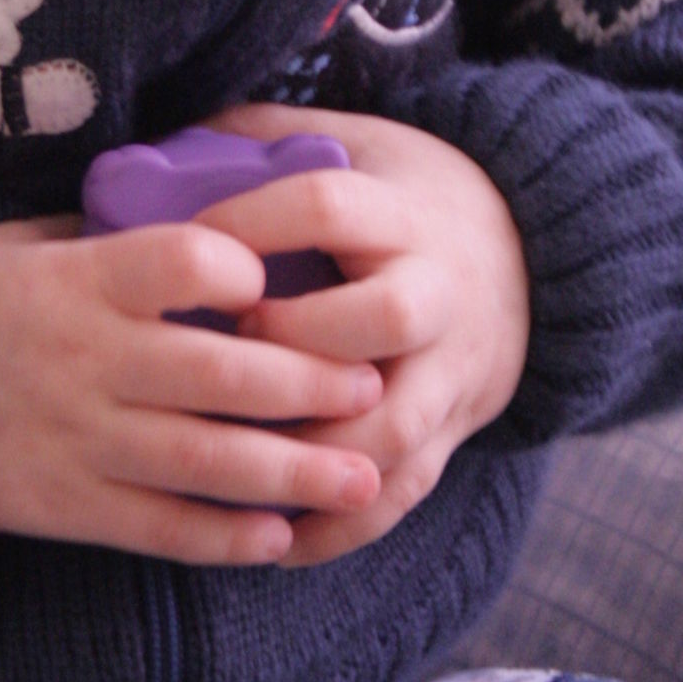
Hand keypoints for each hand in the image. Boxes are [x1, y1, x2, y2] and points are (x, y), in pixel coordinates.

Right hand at [0, 214, 387, 564]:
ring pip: (207, 460)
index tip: (281, 282)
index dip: (245, 270)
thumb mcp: (23, 243)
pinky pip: (159, 527)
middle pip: (223, 375)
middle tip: (372, 389)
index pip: (184, 263)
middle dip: (311, 385)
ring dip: (294, 471)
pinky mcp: (65, 504)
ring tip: (362, 476)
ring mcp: (79, 438)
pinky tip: (278, 536)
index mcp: (82, 282)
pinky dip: (223, 536)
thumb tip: (198, 214)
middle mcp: (90, 360)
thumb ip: (107, 238)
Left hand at [203, 105, 530, 565]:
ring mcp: (452, 369)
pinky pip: (404, 490)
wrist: (530, 257)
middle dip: (299, 340)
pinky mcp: (455, 429)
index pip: (330, 207)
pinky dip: (341, 525)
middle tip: (229, 346)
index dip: (254, 225)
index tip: (191, 248)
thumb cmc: (404, 201)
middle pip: (385, 318)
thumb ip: (265, 140)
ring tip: (236, 461)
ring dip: (314, 451)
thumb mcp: (355, 148)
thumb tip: (152, 146)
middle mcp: (438, 291)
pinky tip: (274, 542)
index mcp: (403, 213)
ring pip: (394, 426)